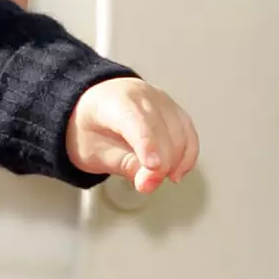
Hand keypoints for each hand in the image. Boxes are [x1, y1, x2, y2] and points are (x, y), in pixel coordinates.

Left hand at [65, 76, 199, 192]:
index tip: (153, 168)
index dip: (148, 145)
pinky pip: (189, 135)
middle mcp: (141, 94)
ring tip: (154, 179)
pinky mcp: (173, 110)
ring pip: (181, 134)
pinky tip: (174, 172)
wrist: (91, 108)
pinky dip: (186, 157)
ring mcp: (160, 100)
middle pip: (162, 130)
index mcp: (113, 100)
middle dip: (160, 164)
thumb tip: (150, 180)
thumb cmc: (89, 127)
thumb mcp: (94, 151)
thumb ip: (123, 164)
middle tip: (145, 184)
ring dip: (174, 163)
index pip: (136, 120)